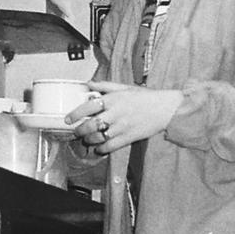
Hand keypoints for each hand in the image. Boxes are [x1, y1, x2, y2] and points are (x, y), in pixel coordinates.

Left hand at [65, 80, 182, 153]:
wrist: (165, 109)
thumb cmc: (146, 97)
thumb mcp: (125, 87)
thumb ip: (105, 86)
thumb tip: (89, 83)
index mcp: (114, 99)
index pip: (88, 106)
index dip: (75, 113)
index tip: (69, 118)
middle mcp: (116, 113)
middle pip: (91, 124)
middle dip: (80, 130)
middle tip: (76, 131)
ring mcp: (122, 127)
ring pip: (99, 137)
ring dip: (89, 140)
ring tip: (87, 139)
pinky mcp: (129, 137)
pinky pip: (111, 146)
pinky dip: (102, 149)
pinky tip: (99, 148)